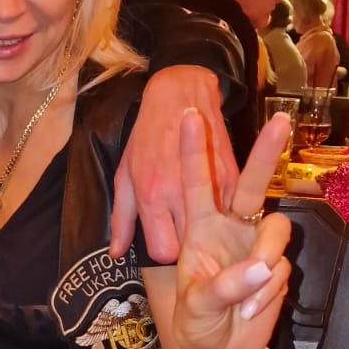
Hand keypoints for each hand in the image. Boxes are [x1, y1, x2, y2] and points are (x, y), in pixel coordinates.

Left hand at [110, 66, 239, 260]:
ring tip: (197, 215)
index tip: (164, 237)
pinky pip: (230, 212)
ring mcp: (210, 186)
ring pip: (215, 232)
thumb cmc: (147, 136)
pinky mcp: (232, 177)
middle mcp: (180, 194)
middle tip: (181, 228)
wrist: (180, 95)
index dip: (164, 249)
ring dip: (207, 228)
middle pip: (191, 247)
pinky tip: (211, 201)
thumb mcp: (125, 174)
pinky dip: (222, 212)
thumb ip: (121, 218)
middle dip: (187, 242)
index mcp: (152, 196)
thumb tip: (116, 253)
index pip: (164, 252)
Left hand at [173, 109, 290, 348]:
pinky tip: (250, 311)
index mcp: (200, 229)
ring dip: (263, 261)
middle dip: (266, 153)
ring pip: (276, 231)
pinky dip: (264, 294)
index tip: (190, 116)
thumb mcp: (195, 304)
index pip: (197, 184)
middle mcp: (231, 230)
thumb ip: (224, 285)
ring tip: (244, 298)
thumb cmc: (195, 322)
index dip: (193, 151)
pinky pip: (279, 269)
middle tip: (281, 121)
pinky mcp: (276, 268)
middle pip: (251, 184)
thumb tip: (259, 269)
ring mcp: (256, 248)